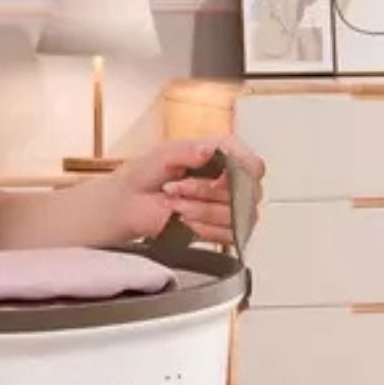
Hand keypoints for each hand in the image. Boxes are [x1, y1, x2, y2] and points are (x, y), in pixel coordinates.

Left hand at [111, 136, 264, 245]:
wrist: (130, 205)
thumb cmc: (147, 176)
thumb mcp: (165, 153)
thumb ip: (188, 149)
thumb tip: (208, 150)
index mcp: (224, 155)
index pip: (253, 165)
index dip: (240, 174)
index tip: (216, 178)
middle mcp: (231, 181)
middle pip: (246, 192)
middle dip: (206, 191)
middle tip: (178, 186)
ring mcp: (229, 208)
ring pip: (234, 214)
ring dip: (199, 209)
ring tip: (175, 202)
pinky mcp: (222, 231)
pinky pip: (228, 235)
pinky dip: (202, 228)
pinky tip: (184, 220)